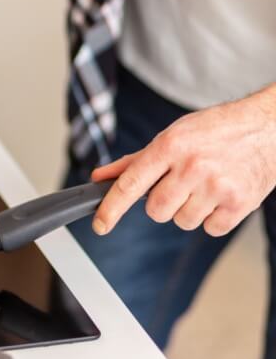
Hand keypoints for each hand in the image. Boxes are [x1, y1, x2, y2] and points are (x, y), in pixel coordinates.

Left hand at [91, 86, 275, 236]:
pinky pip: (209, 229)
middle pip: (156, 211)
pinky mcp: (239, 204)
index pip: (130, 184)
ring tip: (204, 186)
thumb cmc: (215, 130)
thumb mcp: (171, 136)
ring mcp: (217, 186)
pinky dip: (212, 218)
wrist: (266, 129)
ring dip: (188, 210)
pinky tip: (220, 196)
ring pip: (182, 222)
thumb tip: (101, 177)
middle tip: (179, 185)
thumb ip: (134, 161)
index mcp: (170, 146)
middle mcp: (192, 166)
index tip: (100, 225)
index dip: (111, 208)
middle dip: (162, 203)